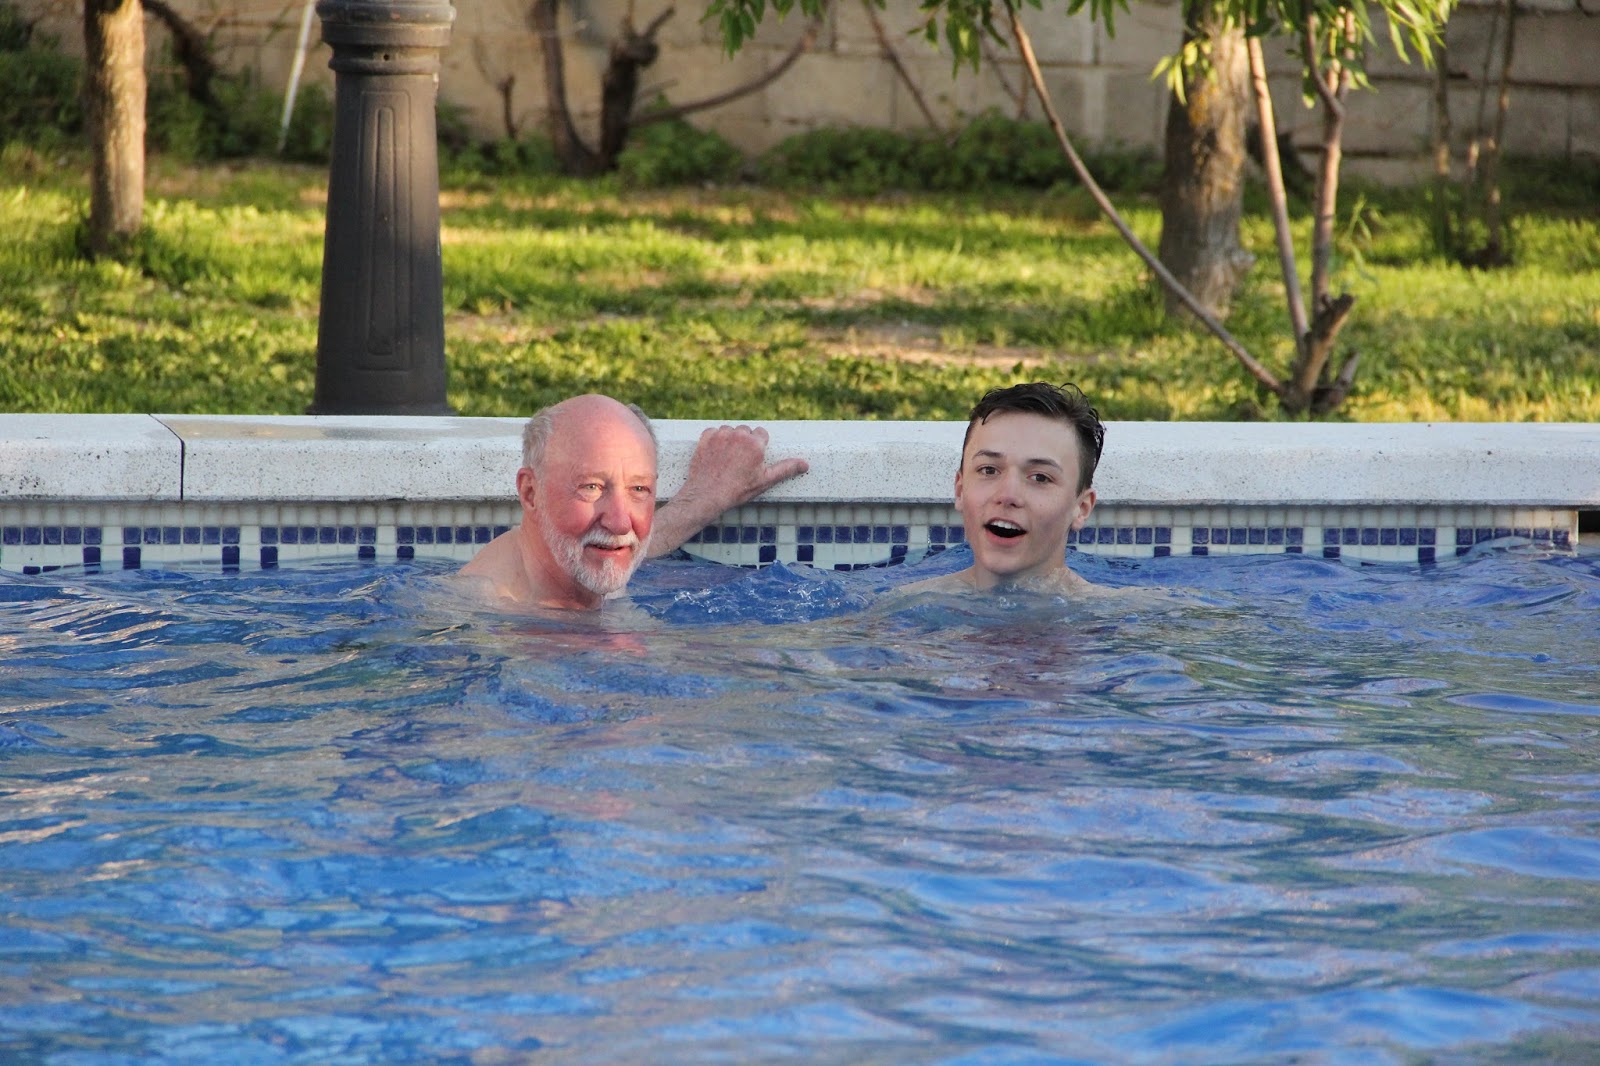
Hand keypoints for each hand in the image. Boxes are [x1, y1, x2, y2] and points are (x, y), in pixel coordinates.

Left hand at [647, 424, 808, 556]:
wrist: (707, 495)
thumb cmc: (737, 490)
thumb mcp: (765, 481)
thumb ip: (785, 469)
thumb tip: (805, 464)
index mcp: (755, 444)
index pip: (761, 433)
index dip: (758, 446)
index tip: (752, 459)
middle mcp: (738, 435)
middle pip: (745, 431)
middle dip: (744, 442)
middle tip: (739, 461)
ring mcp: (720, 435)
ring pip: (730, 430)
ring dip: (729, 440)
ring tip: (727, 459)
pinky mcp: (706, 437)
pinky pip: (713, 431)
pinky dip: (714, 440)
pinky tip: (715, 455)